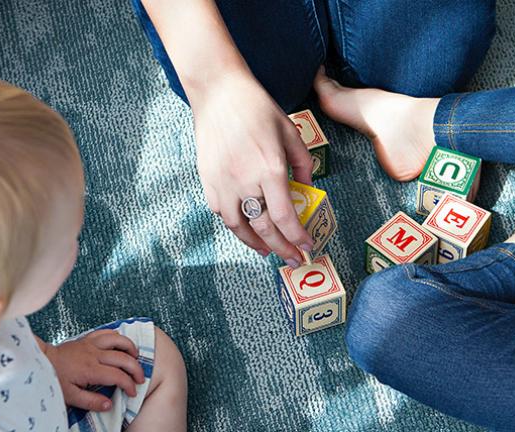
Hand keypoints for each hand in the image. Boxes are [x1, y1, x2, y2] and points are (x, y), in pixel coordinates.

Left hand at [42, 330, 144, 411]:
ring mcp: (91, 344)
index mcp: (90, 370)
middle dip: (136, 369)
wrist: (41, 361)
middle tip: (140, 379)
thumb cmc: (55, 379)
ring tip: (136, 358)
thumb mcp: (70, 396)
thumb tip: (109, 404)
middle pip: (123, 358)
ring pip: (118, 340)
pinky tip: (121, 344)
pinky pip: (106, 332)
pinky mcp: (87, 338)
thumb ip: (91, 402)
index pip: (117, 376)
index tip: (132, 392)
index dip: (129, 385)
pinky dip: (117, 336)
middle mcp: (94, 354)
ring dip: (131, 348)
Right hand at [192, 71, 314, 265]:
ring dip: (256, 244)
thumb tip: (307, 190)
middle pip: (265, 228)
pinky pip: (222, 213)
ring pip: (239, 227)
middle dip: (282, 248)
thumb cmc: (257, 108)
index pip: (285, 217)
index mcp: (270, 168)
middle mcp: (245, 181)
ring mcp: (223, 182)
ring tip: (269, 250)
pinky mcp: (207, 180)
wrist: (218, 92)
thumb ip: (303, 164)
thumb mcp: (290, 132)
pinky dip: (236, 226)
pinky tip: (247, 228)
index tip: (307, 247)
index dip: (297, 237)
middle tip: (293, 259)